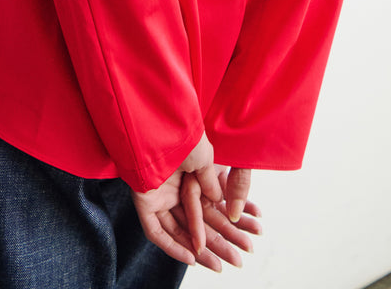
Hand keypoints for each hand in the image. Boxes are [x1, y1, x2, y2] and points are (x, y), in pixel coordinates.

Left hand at [129, 148, 260, 272]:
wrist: (159, 125)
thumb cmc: (183, 135)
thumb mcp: (206, 159)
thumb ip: (213, 183)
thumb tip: (223, 204)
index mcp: (188, 175)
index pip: (210, 209)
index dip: (227, 225)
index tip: (246, 237)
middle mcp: (173, 187)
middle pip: (196, 224)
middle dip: (217, 244)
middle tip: (237, 261)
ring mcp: (158, 195)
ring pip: (178, 231)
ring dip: (197, 250)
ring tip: (218, 266)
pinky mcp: (144, 201)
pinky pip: (156, 231)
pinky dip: (172, 245)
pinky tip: (191, 257)